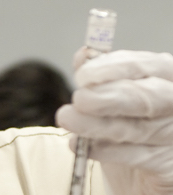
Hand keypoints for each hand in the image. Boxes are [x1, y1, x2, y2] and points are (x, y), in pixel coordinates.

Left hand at [56, 47, 172, 194]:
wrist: (138, 175)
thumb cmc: (127, 130)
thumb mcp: (111, 98)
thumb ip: (98, 76)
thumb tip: (84, 55)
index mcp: (167, 78)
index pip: (149, 65)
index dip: (115, 68)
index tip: (83, 74)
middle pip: (150, 97)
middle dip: (110, 97)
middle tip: (80, 99)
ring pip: (138, 129)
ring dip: (97, 124)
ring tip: (68, 118)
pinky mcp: (171, 166)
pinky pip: (139, 158)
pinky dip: (106, 151)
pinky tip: (82, 146)